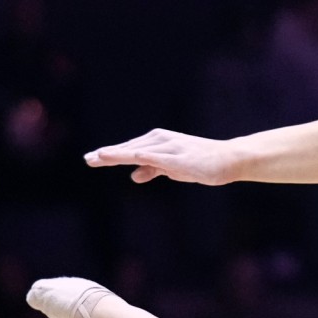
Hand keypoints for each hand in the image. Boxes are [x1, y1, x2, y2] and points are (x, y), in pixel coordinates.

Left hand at [85, 129, 236, 185]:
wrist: (229, 159)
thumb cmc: (201, 163)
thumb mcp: (173, 168)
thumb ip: (153, 169)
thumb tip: (133, 175)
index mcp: (158, 143)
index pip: (129, 149)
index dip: (110, 154)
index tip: (91, 159)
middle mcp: (161, 141)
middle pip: (129, 148)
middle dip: (108, 154)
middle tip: (87, 159)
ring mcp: (171, 148)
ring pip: (139, 151)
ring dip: (120, 153)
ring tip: (101, 156)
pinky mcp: (181, 157)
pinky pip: (159, 156)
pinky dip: (145, 155)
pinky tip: (133, 155)